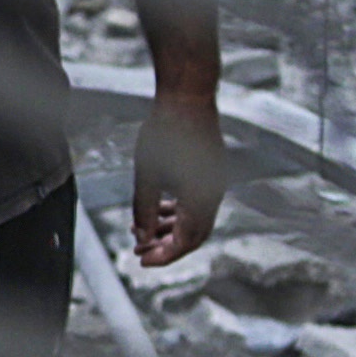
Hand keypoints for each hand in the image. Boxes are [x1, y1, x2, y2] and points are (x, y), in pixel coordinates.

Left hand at [133, 93, 227, 264]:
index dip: (164, 256)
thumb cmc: (166, 130)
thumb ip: (145, 210)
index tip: (142, 260)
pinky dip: (178, 212)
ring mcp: (214, 183)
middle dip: (166, 246)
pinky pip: (197, 203)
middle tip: (140, 251)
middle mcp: (213, 194)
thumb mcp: (146, 175)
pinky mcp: (211, 172)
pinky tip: (158, 211)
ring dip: (171, 229)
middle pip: (193, 236)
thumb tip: (143, 237)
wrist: (187, 96)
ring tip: (143, 232)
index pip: (186, 242)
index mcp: (200, 198)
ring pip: (195, 220)